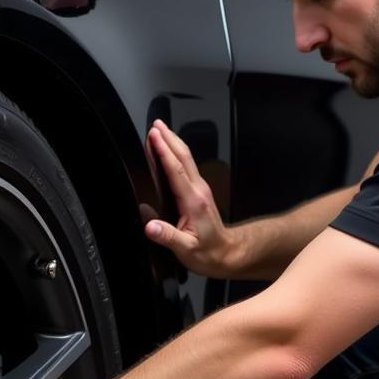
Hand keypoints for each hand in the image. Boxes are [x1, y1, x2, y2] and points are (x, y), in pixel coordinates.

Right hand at [144, 119, 241, 277]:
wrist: (227, 254)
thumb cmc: (209, 253)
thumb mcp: (186, 249)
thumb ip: (167, 237)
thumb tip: (150, 226)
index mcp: (193, 201)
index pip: (176, 170)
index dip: (164, 151)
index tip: (154, 136)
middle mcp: (198, 191)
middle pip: (183, 157)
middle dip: (169, 138)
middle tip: (155, 124)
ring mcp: (200, 190)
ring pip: (186, 159)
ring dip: (173, 143)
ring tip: (160, 131)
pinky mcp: (198, 193)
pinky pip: (186, 167)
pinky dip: (176, 154)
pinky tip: (169, 152)